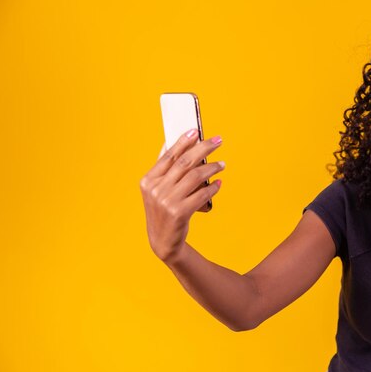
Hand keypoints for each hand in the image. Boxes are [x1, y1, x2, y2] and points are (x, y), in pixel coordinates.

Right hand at [140, 129, 224, 261]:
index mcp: (148, 180)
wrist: (163, 241)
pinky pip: (202, 194)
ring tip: (222, 164)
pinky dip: (212, 187)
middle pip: (184, 162)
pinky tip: (219, 183)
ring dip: (212, 168)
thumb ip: (163, 169)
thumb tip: (169, 143)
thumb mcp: (157, 190)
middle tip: (218, 140)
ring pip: (195, 176)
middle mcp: (156, 189)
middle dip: (203, 148)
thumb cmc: (164, 211)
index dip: (183, 141)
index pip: (168, 156)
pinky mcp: (180, 212)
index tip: (196, 130)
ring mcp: (167, 201)